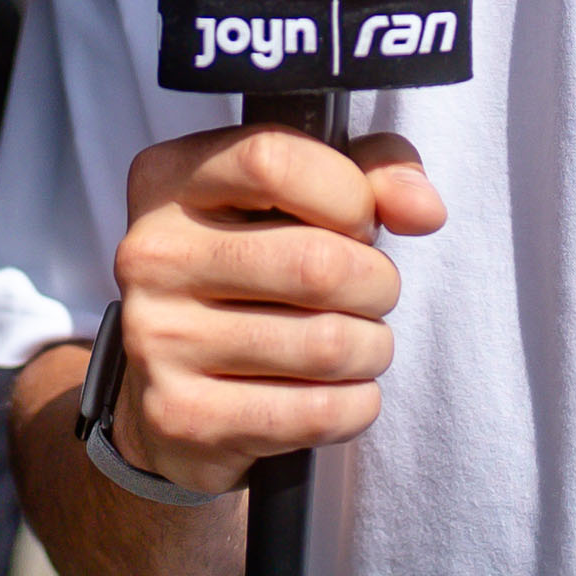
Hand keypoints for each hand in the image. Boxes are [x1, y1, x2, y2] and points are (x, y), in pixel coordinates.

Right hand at [103, 123, 443, 497]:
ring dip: (372, 349)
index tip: (360, 222)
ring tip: (358, 344)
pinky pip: (317, 412)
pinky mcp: (183, 415)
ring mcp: (159, 338)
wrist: (170, 391)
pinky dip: (357, 404)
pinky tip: (340, 392)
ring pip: (327, 344)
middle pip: (316, 263)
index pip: (272, 160)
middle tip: (371, 295)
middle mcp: (152, 255)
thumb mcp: (294, 199)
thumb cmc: (251, 275)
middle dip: (378, 284)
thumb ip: (367, 172)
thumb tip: (423, 208)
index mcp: (169, 181)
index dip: (347, 194)